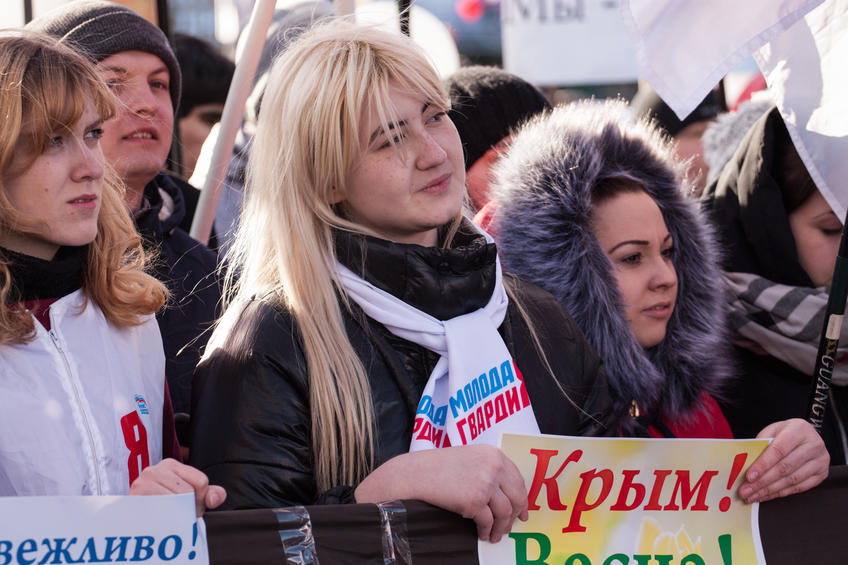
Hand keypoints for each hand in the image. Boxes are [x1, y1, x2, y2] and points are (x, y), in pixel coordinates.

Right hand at [129, 458, 226, 515]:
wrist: (136, 521)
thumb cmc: (165, 506)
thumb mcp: (191, 497)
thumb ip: (211, 494)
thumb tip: (214, 499)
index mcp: (171, 465)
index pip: (201, 482)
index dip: (200, 498)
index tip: (188, 504)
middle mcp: (155, 470)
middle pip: (188, 493)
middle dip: (188, 509)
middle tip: (176, 514)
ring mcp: (142, 482)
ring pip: (175, 502)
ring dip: (175, 516)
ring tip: (167, 517)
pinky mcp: (134, 498)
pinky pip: (160, 511)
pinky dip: (164, 520)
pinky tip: (159, 520)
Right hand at [354, 445, 527, 541]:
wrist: (416, 474)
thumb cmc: (438, 468)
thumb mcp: (469, 458)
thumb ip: (488, 469)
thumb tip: (506, 495)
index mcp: (494, 454)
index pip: (518, 479)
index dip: (522, 498)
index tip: (522, 511)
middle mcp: (494, 467)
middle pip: (517, 496)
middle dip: (515, 515)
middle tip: (511, 527)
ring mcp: (486, 484)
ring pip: (505, 513)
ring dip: (501, 528)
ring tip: (495, 536)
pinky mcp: (475, 501)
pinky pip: (488, 522)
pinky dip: (487, 531)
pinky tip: (482, 534)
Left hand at [738, 418, 828, 502]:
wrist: (806, 435)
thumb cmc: (785, 433)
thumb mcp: (771, 432)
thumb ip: (760, 446)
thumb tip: (745, 466)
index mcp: (799, 430)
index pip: (778, 450)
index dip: (763, 465)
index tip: (749, 477)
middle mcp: (814, 445)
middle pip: (785, 468)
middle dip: (762, 482)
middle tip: (746, 491)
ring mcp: (820, 461)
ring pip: (792, 480)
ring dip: (769, 491)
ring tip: (752, 496)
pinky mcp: (822, 474)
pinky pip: (799, 488)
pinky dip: (780, 493)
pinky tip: (766, 496)